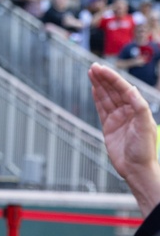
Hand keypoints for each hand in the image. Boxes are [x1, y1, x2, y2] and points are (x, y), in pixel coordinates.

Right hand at [89, 63, 159, 215]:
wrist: (136, 168)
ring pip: (107, 97)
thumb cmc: (144, 150)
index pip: (123, 89)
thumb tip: (132, 89)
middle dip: (104, 78)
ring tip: (91, 73)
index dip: (112, 78)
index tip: (101, 69)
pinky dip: (97, 98)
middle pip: (114, 90)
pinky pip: (101, 108)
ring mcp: (118, 118)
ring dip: (99, 85)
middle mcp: (128, 111)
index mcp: (138, 109)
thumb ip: (139, 107)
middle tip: (93, 67)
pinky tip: (94, 89)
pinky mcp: (109, 126)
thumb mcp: (145, 126)